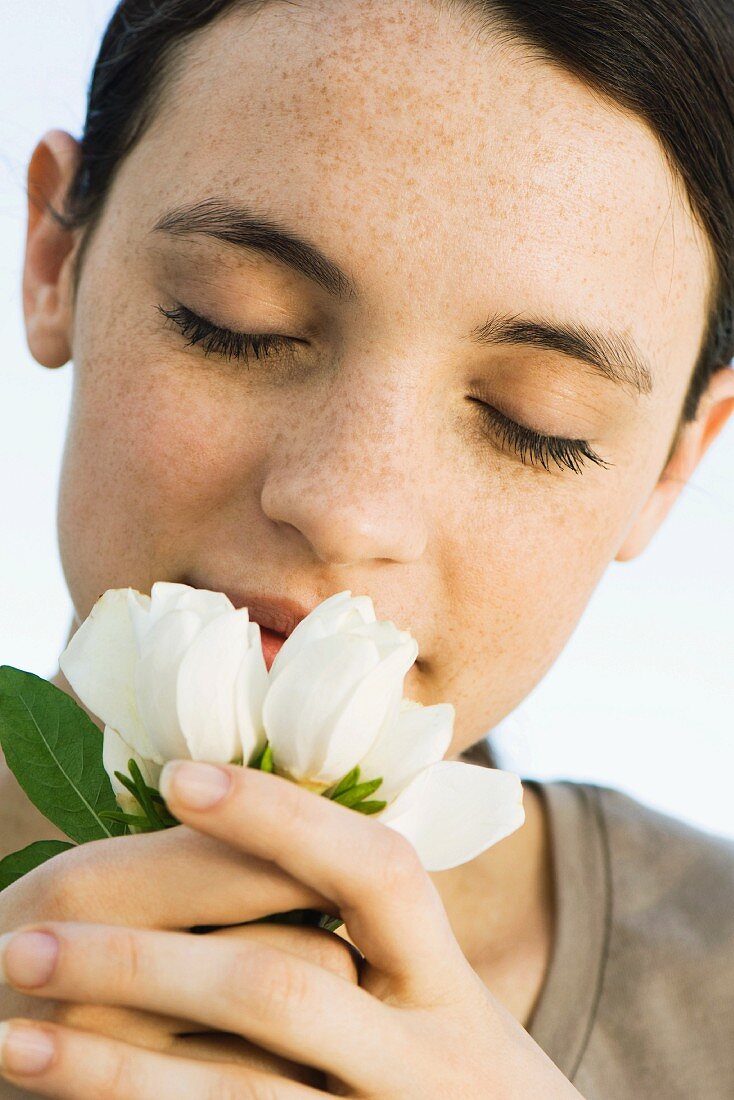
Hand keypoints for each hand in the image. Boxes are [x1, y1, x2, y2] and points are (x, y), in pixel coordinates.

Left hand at [0, 762, 582, 1097]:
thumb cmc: (458, 1093)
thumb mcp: (445, 1016)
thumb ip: (375, 945)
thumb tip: (242, 839)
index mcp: (451, 990)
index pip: (375, 872)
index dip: (281, 816)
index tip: (178, 775)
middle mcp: (430, 1061)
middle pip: (279, 984)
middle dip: (142, 959)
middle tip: (24, 939)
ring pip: (235, 1090)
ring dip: (106, 1062)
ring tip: (10, 1034)